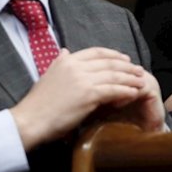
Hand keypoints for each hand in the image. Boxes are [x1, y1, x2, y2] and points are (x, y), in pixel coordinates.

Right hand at [10, 48, 159, 149]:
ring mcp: (83, 79)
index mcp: (66, 60)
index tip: (125, 59)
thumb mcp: (47, 76)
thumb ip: (59, 63)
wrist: (29, 120)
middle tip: (139, 70)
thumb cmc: (37, 104)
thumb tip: (65, 51)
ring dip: (130, 78)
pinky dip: (126, 91)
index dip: (113, 55)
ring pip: (114, 75)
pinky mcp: (88, 94)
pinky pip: (113, 90)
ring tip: (142, 81)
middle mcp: (75, 66)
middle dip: (127, 66)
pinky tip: (134, 93)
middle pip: (109, 62)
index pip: (96, 52)